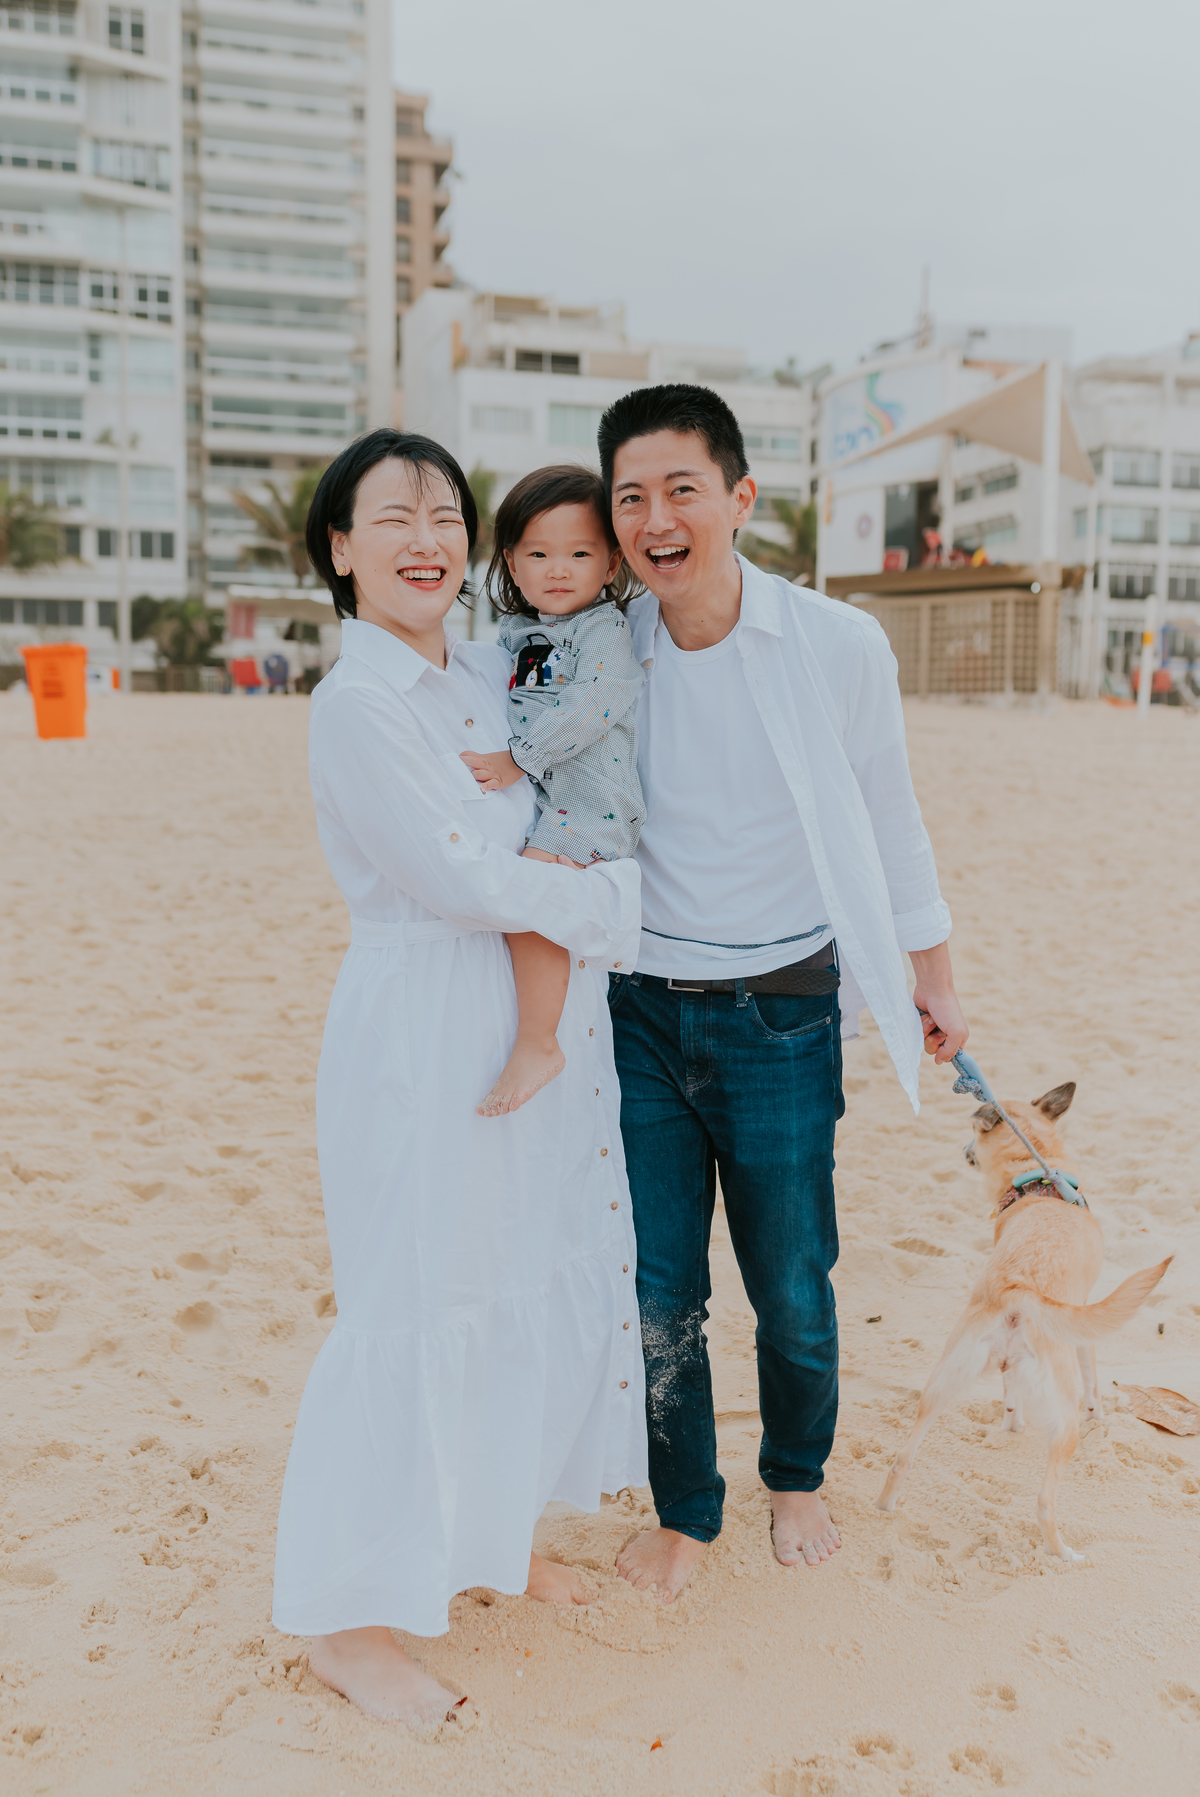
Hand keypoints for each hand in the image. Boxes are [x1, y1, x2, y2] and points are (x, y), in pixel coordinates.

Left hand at [460, 749, 523, 790]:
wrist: (519, 762)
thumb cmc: (502, 761)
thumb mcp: (489, 757)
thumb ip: (478, 758)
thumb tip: (464, 758)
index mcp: (483, 759)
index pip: (469, 755)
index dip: (462, 756)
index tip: (456, 760)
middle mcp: (485, 766)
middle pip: (472, 762)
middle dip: (464, 764)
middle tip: (456, 769)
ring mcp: (492, 774)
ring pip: (479, 774)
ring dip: (473, 776)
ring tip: (467, 780)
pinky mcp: (498, 782)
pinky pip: (491, 784)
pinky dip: (485, 786)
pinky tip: (480, 788)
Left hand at [909, 942, 968, 1064]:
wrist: (932, 989)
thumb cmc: (947, 1009)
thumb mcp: (956, 1032)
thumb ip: (950, 1051)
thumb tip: (939, 1062)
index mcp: (957, 1038)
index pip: (949, 1056)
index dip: (945, 1051)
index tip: (944, 1040)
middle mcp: (944, 1036)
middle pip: (933, 1051)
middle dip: (933, 1040)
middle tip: (937, 1026)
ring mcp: (931, 1030)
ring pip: (923, 1043)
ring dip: (926, 1030)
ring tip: (931, 1018)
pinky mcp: (921, 1024)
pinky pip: (915, 1034)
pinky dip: (920, 1025)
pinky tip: (924, 1015)